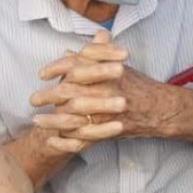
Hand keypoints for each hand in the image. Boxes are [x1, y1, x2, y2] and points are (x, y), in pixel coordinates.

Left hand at [30, 30, 192, 144]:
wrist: (160, 108)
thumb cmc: (138, 85)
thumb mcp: (117, 65)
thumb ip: (93, 57)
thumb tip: (70, 52)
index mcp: (106, 69)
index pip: (74, 64)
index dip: (55, 68)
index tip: (42, 74)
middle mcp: (105, 88)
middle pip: (68, 90)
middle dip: (47, 96)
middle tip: (33, 99)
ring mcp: (107, 110)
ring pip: (72, 115)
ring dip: (51, 119)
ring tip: (37, 121)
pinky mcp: (109, 129)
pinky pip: (83, 137)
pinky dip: (66, 140)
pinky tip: (53, 139)